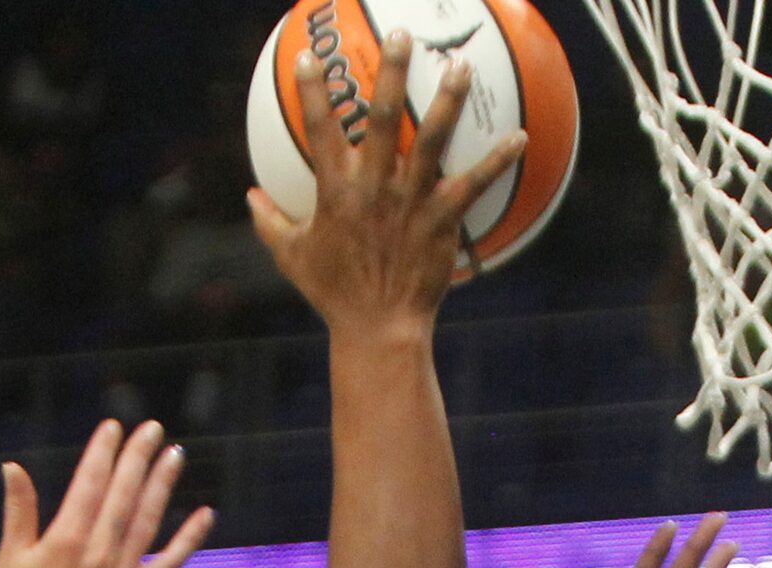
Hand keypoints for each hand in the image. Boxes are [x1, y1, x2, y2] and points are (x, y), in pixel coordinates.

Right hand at [0, 420, 214, 567]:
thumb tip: (12, 467)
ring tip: (174, 455)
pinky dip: (189, 538)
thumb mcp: (11, 558)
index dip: (103, 452)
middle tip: (152, 428)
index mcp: (65, 539)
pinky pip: (168, 562)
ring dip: (163, 484)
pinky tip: (205, 515)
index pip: (90, 482)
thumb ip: (19, 510)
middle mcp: (99, 552)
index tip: (113, 427)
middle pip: (124, 493)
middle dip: (138, 457)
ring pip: (148, 519)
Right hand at [248, 34, 528, 337]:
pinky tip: (520, 137)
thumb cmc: (334, 293)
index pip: (319, 132)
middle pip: (381, 119)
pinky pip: (472, 184)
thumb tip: (250, 196)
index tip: (310, 57)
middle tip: (401, 36)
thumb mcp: (292, 258)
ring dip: (447, 101)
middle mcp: (373, 189)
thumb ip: (270, 222)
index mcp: (335, 194)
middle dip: (390, 73)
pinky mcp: (440, 220)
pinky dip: (497, 161)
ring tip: (460, 66)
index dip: (313, 92)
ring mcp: (410, 202)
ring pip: (430, 140)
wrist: (377, 328)